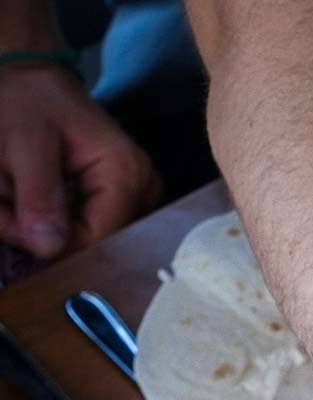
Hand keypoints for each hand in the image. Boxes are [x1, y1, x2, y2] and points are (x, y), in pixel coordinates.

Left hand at [0, 64, 158, 257]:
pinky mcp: (119, 207)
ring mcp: (134, 202)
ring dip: (37, 227)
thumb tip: (51, 248)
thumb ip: (38, 193)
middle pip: (90, 246)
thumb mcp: (23, 141)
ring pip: (81, 244)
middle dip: (41, 232)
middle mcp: (142, 193)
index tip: (13, 221)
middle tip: (7, 200)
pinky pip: (80, 235)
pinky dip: (45, 222)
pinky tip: (31, 196)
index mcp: (127, 174)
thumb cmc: (25, 100)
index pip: (95, 242)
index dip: (51, 244)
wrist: (26, 81)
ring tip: (14, 190)